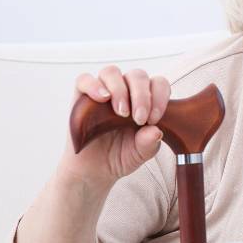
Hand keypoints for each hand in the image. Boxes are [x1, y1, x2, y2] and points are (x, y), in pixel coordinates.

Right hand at [57, 66, 170, 187]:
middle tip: (139, 118)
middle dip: (142, 96)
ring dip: (119, 90)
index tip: (154, 119)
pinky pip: (84, 80)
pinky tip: (103, 99)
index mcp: (146, 100)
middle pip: (137, 76)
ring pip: (112, 72)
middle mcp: (126, 91)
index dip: (160, 96)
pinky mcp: (81, 97)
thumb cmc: (121, 156)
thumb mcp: (140, 154)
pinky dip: (94, 86)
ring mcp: (103, 92)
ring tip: (121, 112)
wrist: (95, 170)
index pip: (158, 84)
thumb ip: (149, 143)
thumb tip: (156, 131)